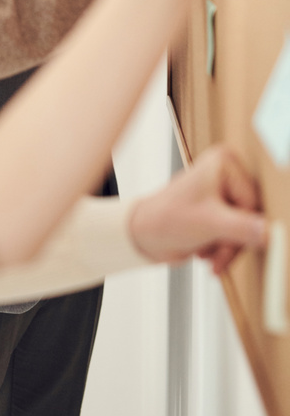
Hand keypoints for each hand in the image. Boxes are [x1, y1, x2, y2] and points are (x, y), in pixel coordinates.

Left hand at [128, 146, 265, 274]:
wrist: (144, 235)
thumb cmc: (166, 219)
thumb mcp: (210, 224)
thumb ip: (244, 228)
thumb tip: (272, 232)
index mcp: (224, 163)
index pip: (253, 203)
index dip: (243, 227)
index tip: (231, 241)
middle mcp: (227, 173)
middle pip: (252, 217)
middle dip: (233, 241)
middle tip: (214, 252)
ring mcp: (225, 191)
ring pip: (247, 230)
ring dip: (227, 247)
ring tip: (206, 252)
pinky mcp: (222, 210)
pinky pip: (238, 235)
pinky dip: (224, 248)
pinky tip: (206, 252)